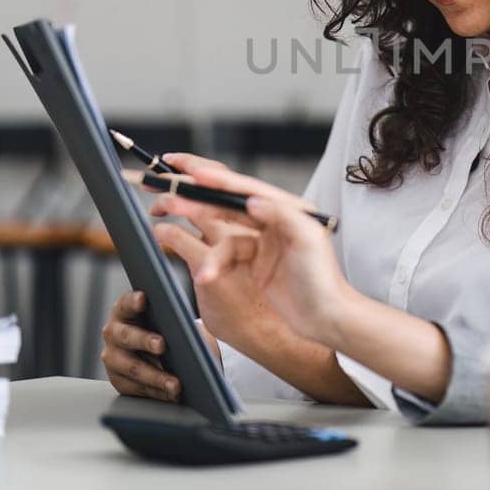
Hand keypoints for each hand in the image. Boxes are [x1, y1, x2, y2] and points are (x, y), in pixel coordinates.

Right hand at [99, 290, 180, 402]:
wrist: (170, 357)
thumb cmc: (171, 331)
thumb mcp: (173, 318)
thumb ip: (176, 312)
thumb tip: (198, 305)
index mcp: (125, 310)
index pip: (126, 302)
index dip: (133, 301)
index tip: (144, 299)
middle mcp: (114, 332)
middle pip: (126, 336)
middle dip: (145, 341)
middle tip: (162, 345)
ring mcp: (113, 357)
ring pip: (131, 367)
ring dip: (155, 376)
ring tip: (175, 383)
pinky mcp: (118, 380)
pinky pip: (137, 388)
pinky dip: (157, 392)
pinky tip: (171, 394)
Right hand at [146, 154, 354, 347]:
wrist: (325, 317)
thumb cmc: (323, 280)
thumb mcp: (307, 240)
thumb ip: (280, 214)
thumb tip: (252, 200)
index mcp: (289, 208)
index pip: (246, 188)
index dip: (216, 179)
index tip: (190, 171)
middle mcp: (274, 220)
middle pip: (227, 201)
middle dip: (194, 193)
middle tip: (164, 188)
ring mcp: (262, 241)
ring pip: (220, 225)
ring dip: (194, 224)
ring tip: (164, 220)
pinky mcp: (254, 262)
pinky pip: (223, 254)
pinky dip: (210, 261)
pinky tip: (203, 272)